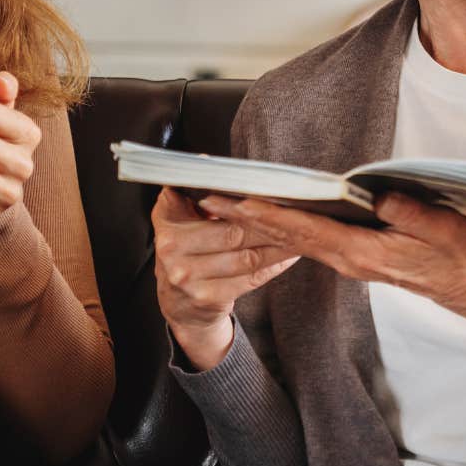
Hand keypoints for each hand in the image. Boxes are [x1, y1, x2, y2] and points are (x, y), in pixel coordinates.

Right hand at [151, 188, 299, 369]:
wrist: (179, 303)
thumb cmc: (187, 250)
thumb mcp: (179, 216)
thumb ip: (195, 190)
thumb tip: (210, 161)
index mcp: (167, 218)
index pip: (209, 202)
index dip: (240, 199)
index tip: (266, 192)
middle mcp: (171, 247)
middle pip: (233, 232)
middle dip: (268, 225)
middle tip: (295, 215)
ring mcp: (187, 276)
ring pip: (246, 256)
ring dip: (278, 246)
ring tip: (298, 234)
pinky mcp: (206, 297)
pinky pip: (251, 278)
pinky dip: (274, 266)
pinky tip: (289, 255)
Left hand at [197, 192, 465, 317]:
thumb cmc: (457, 256)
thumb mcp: (440, 227)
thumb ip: (407, 212)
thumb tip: (375, 196)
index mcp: (362, 253)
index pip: (306, 232)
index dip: (271, 215)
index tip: (239, 201)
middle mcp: (348, 260)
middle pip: (289, 237)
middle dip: (248, 218)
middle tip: (212, 200)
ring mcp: (349, 262)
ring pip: (294, 240)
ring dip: (260, 223)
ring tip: (226, 205)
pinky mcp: (354, 259)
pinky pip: (309, 243)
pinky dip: (283, 229)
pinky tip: (268, 218)